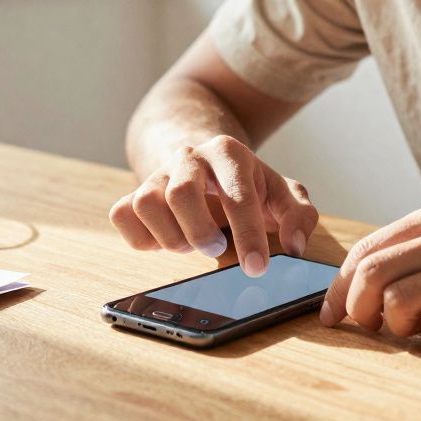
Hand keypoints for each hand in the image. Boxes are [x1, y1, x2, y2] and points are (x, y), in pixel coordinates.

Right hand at [109, 135, 317, 276]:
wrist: (205, 161)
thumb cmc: (247, 184)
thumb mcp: (283, 194)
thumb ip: (299, 216)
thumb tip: (295, 246)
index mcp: (228, 153)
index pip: (236, 195)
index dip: (248, 235)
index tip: (256, 268)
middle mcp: (188, 157)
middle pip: (181, 192)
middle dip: (200, 232)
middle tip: (216, 249)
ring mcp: (156, 174)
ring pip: (145, 203)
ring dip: (170, 236)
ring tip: (192, 243)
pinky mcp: (133, 193)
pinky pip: (121, 214)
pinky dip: (141, 237)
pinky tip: (165, 240)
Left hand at [320, 202, 420, 347]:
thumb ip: (417, 250)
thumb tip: (360, 284)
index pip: (364, 250)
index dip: (338, 288)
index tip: (332, 316)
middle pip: (371, 275)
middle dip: (359, 310)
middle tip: (373, 327)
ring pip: (399, 303)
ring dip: (398, 328)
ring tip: (420, 330)